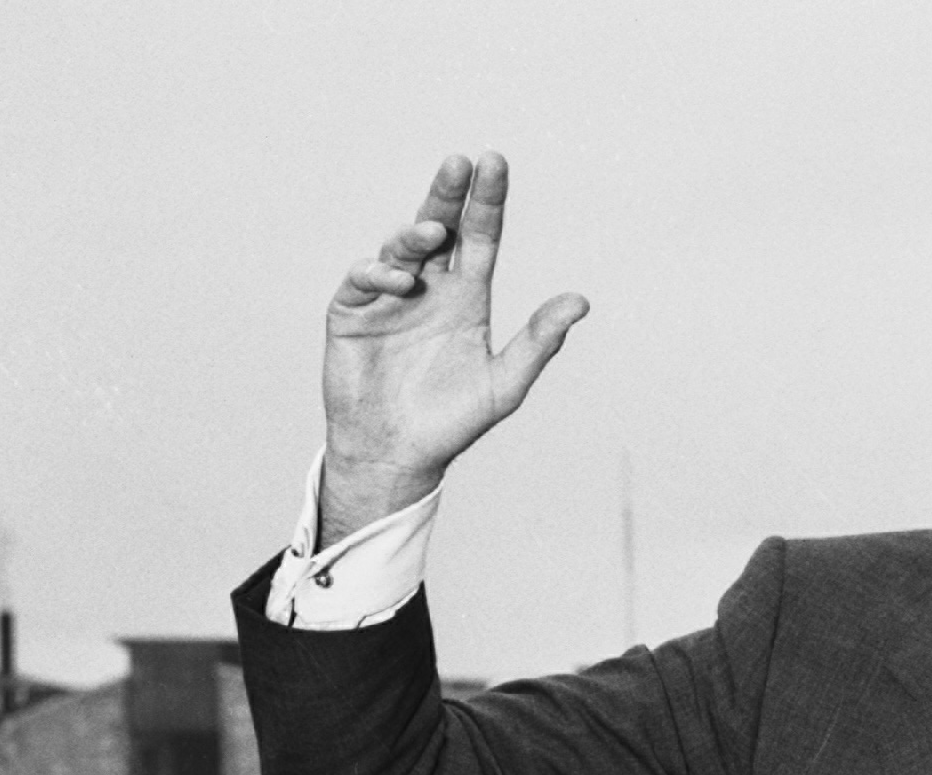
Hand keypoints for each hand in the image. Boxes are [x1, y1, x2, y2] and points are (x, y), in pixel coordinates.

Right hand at [318, 151, 589, 540]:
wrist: (398, 456)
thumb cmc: (452, 421)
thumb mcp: (504, 384)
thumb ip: (539, 342)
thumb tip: (580, 301)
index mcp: (467, 296)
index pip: (480, 236)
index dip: (487, 201)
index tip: (493, 162)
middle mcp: (428, 287)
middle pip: (440, 227)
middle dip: (448, 194)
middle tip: (460, 162)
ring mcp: (388, 297)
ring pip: (401, 248)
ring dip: (415, 234)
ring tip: (434, 231)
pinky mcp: (351, 314)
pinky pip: (363, 281)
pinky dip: (380, 275)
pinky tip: (399, 280)